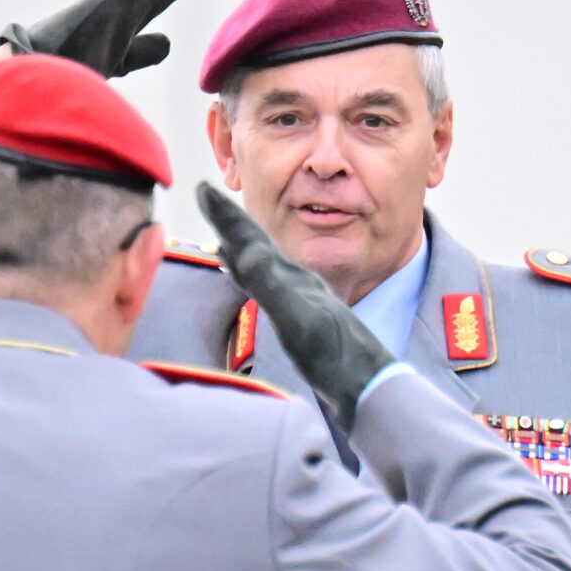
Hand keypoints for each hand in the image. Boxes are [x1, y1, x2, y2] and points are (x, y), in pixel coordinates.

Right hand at [197, 183, 394, 429]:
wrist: (367, 384)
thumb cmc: (333, 355)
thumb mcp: (298, 318)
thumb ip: (272, 285)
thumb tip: (247, 251)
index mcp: (290, 276)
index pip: (250, 238)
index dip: (225, 215)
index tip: (202, 187)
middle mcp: (294, 281)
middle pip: (255, 242)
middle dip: (229, 221)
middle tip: (206, 196)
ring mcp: (298, 298)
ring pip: (260, 262)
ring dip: (239, 246)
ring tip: (221, 238)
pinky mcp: (301, 318)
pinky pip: (266, 286)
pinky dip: (250, 276)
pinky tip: (248, 278)